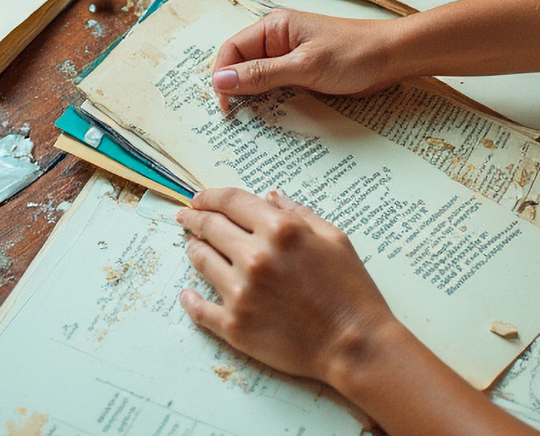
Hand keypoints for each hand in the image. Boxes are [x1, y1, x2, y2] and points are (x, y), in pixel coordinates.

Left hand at [176, 188, 401, 387]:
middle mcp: (255, 257)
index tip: (199, 198)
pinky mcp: (234, 325)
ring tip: (193, 247)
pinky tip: (188, 293)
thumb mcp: (334, 238)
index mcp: (281, 230)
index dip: (210, 196)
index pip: (231, 201)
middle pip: (211, 227)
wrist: (353, 344)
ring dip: (194, 249)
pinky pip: (199, 308)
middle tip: (186, 217)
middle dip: (195, 218)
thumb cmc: (350, 290)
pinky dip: (190, 299)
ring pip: (201, 261)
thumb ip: (299, 213)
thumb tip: (270, 196)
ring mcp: (241, 292)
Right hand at [212, 9, 401, 108]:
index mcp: (274, 27)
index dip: (222, 77)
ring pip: (258, 80)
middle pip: (241, 66)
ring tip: (251, 122)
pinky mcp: (302, 74)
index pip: (231, 50)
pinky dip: (271, 103)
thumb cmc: (355, 53)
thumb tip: (222, 80)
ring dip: (254, 99)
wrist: (393, 57)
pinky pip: (277, 88)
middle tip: (235, 119)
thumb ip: (263, 73)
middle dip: (235, 90)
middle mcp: (278, 41)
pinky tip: (272, 118)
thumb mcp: (306, 65)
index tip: (225, 106)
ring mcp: (290, 58)